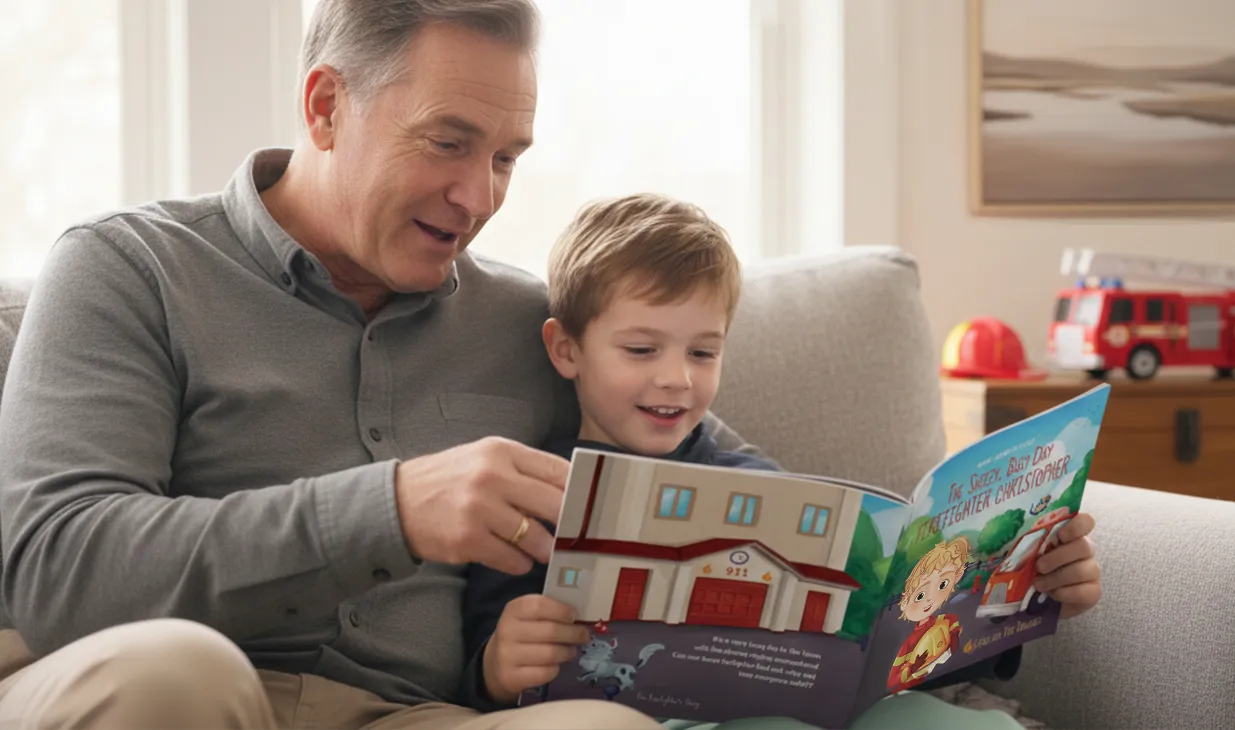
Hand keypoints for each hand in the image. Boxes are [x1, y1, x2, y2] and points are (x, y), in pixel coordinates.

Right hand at [393, 437, 567, 574]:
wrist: (398, 503)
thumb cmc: (449, 480)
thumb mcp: (484, 458)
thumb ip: (523, 469)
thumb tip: (569, 489)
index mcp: (501, 451)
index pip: (557, 469)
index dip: (579, 490)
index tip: (590, 505)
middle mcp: (492, 476)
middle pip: (554, 503)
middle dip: (569, 523)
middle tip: (576, 534)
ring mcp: (479, 510)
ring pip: (536, 537)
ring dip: (545, 548)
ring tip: (543, 550)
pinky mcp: (468, 540)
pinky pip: (513, 559)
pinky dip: (520, 562)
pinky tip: (516, 558)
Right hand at [482, 595, 588, 704]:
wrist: (496, 662)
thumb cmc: (521, 633)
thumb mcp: (528, 616)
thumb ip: (549, 611)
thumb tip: (578, 615)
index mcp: (513, 610)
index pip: (539, 606)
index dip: (561, 610)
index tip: (574, 615)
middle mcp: (507, 631)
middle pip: (550, 631)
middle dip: (573, 633)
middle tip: (583, 635)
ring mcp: (507, 656)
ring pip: (550, 654)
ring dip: (567, 652)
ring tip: (571, 650)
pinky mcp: (512, 677)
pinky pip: (545, 673)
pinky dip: (555, 669)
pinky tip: (555, 664)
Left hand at [1034, 512, 1101, 619]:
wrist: (1040, 599)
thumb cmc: (1032, 569)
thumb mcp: (1027, 553)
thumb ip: (1027, 541)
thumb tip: (1007, 530)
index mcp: (1070, 535)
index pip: (1085, 522)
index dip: (1076, 526)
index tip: (1060, 535)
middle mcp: (1086, 550)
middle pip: (1083, 546)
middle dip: (1057, 558)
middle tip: (1039, 567)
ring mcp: (1092, 571)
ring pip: (1081, 570)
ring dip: (1055, 578)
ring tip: (1039, 584)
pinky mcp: (1093, 592)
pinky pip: (1083, 591)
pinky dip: (1063, 593)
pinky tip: (1052, 594)